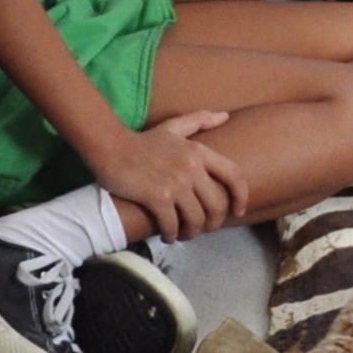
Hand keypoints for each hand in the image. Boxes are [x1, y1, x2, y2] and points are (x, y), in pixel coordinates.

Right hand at [93, 111, 245, 242]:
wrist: (111, 147)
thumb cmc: (143, 141)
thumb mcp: (173, 126)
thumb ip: (199, 120)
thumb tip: (225, 116)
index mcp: (199, 151)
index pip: (234, 175)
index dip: (241, 197)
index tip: (238, 211)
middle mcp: (192, 168)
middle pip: (217, 205)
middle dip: (213, 222)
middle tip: (204, 228)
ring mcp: (175, 183)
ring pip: (196, 219)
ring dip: (192, 232)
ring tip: (184, 234)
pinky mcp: (157, 197)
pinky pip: (173, 224)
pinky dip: (172, 235)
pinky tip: (167, 235)